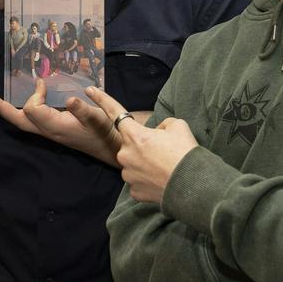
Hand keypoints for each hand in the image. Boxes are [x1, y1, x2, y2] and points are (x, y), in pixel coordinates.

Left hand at [0, 77, 119, 166]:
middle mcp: (48, 131)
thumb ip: (84, 109)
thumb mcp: (98, 118)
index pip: (33, 110)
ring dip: (6, 112)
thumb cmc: (106, 131)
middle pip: (19, 121)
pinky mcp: (52, 130)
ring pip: (23, 123)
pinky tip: (16, 107)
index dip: (35, 94)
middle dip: (2, 109)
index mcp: (56, 127)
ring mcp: (49, 132)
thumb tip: (70, 98)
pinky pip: (30, 122)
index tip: (42, 82)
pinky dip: (19, 113)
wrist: (111, 147)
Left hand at [76, 87, 198, 203]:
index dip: (102, 99)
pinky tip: (160, 180)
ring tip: (165, 167)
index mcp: (134, 135)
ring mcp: (128, 174)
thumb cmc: (184, 152)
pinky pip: (138, 181)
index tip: (89, 90)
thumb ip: (163, 125)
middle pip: (130, 145)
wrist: (193, 185)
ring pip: (133, 164)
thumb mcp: (178, 126)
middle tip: (163, 151)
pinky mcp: (134, 191)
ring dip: (145, 163)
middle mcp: (125, 154)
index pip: (114, 112)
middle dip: (143, 146)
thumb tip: (158, 133)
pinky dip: (148, 180)